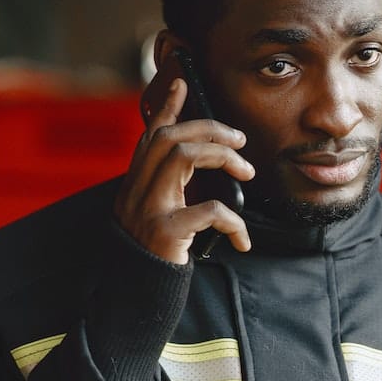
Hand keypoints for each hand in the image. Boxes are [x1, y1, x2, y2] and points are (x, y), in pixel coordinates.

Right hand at [113, 78, 255, 263]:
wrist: (135, 297)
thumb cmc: (155, 257)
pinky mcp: (164, 232)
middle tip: (240, 140)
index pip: (151, 136)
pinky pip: (207, 212)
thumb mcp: (156, 218)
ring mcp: (148, 209)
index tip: (182, 83)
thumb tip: (199, 171)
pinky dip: (232, 221)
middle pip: (170, 137)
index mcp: (136, 185)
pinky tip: (241, 238)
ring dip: (222, 157)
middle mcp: (137, 191)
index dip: (166, 107)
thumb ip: (169, 192)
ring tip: (246, 175)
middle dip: (210, 129)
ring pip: (182, 157)